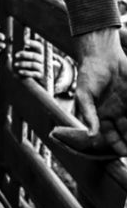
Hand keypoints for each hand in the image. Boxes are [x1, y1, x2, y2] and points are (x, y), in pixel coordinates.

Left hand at [14, 38, 44, 82]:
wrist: (32, 76)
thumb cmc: (26, 62)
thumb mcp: (23, 54)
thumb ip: (18, 47)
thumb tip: (10, 39)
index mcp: (38, 51)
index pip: (38, 45)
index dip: (32, 42)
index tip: (24, 41)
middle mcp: (41, 58)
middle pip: (35, 55)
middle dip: (25, 54)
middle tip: (15, 55)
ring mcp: (41, 66)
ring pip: (33, 64)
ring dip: (23, 64)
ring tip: (15, 64)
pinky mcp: (40, 75)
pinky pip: (34, 73)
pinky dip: (26, 72)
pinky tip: (19, 72)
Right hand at [75, 28, 126, 154]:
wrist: (101, 54)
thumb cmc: (88, 74)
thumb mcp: (84, 96)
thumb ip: (88, 115)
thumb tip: (91, 135)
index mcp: (102, 115)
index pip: (111, 135)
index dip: (117, 145)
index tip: (123, 153)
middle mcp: (116, 112)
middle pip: (125, 131)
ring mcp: (126, 104)